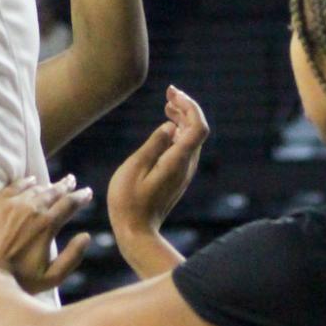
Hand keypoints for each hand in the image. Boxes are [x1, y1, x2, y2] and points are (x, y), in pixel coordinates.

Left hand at [0, 174, 92, 293]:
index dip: (81, 196)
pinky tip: (31, 180)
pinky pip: (14, 187)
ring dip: (47, 185)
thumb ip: (72, 257)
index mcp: (48, 225)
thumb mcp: (52, 277)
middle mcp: (32, 210)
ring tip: (53, 185)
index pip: (69, 203)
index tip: (87, 192)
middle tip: (71, 181)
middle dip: (65, 186)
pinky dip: (26, 182)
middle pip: (54, 191)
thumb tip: (86, 236)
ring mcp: (13, 205)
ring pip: (35, 188)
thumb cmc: (19, 281)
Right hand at [108, 87, 208, 247]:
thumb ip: (154, 145)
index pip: (197, 126)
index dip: (189, 105)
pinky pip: (185, 148)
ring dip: (183, 118)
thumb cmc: (128, 203)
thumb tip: (170, 127)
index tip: (171, 93)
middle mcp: (186, 166)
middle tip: (169, 92)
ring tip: (167, 104)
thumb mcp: (134, 169)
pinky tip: (166, 126)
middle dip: (186, 107)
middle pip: (197, 128)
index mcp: (177, 161)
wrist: (136, 233)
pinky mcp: (177, 178)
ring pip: (192, 138)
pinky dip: (179, 131)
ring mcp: (183, 173)